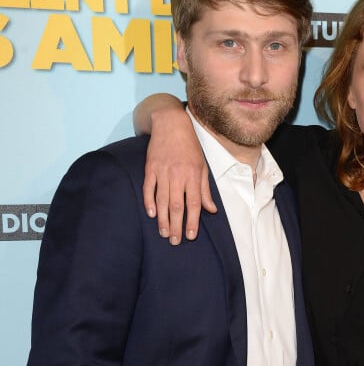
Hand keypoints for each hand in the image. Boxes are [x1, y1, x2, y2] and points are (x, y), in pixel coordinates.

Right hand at [142, 106, 215, 243]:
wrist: (171, 124)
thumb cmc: (190, 148)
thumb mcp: (202, 167)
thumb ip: (205, 190)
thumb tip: (211, 210)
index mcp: (193, 175)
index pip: (194, 203)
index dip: (192, 221)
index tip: (190, 236)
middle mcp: (178, 175)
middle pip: (177, 206)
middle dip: (176, 225)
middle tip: (174, 241)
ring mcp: (162, 171)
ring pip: (162, 200)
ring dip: (163, 219)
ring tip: (163, 233)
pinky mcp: (150, 168)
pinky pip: (148, 188)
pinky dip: (149, 202)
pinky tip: (152, 215)